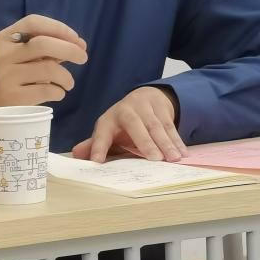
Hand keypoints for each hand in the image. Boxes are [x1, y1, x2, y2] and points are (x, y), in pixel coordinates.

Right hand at [0, 15, 87, 146]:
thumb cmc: (18, 73)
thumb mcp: (26, 55)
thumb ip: (50, 46)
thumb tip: (80, 45)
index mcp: (5, 38)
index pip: (33, 22)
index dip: (58, 27)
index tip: (76, 39)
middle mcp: (3, 54)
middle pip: (42, 44)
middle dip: (69, 49)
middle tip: (83, 58)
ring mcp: (6, 76)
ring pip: (48, 68)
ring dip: (66, 76)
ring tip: (69, 83)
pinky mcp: (13, 97)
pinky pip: (46, 90)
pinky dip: (59, 92)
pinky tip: (58, 93)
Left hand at [70, 86, 184, 162]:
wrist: (146, 97)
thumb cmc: (124, 122)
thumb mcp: (109, 131)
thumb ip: (95, 144)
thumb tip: (76, 155)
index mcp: (109, 119)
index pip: (102, 132)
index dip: (98, 146)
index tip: (97, 162)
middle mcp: (126, 110)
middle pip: (135, 125)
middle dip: (145, 141)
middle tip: (154, 159)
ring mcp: (146, 107)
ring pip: (157, 125)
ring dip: (167, 142)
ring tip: (173, 158)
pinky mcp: (162, 108)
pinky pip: (170, 124)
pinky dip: (177, 139)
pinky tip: (182, 153)